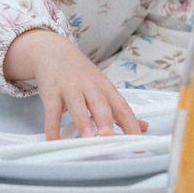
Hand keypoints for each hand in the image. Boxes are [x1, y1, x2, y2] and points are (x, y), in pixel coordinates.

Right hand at [2, 29, 145, 139]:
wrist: (55, 52)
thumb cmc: (82, 74)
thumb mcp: (104, 88)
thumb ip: (120, 110)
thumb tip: (142, 126)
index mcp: (106, 88)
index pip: (122, 108)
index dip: (131, 124)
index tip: (137, 140)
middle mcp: (89, 87)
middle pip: (100, 103)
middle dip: (105, 119)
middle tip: (109, 135)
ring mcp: (69, 89)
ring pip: (77, 105)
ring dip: (83, 121)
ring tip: (88, 136)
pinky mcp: (51, 93)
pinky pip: (51, 112)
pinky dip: (52, 127)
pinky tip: (53, 139)